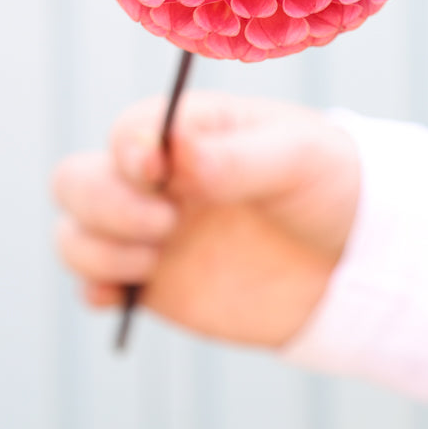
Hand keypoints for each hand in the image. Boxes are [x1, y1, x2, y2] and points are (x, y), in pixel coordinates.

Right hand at [52, 91, 360, 346]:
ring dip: (97, 250)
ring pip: (74, 233)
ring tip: (157, 260)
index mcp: (188, 132)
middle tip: (167, 227)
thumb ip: (236, 157)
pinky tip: (122, 297)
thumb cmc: (328, 184)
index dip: (130, 153)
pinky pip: (95, 285)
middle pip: (76, 180)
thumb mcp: (298, 158)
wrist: (353, 258)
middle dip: (104, 204)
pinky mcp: (153, 282)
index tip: (160, 174)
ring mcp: (149, 232)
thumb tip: (174, 153)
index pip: (128, 133)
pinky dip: (94, 290)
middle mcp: (157, 179)